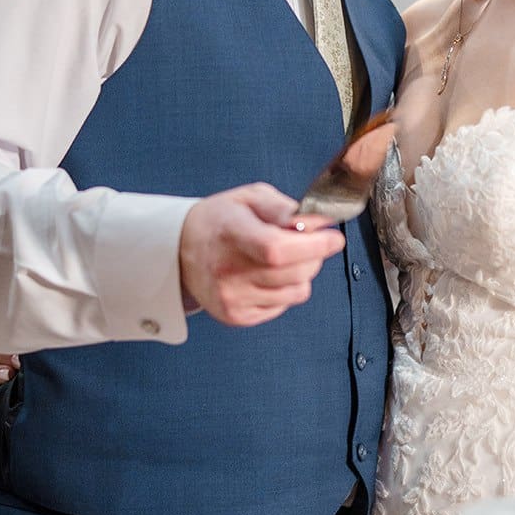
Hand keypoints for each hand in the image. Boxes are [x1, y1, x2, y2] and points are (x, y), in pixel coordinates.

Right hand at [179, 182, 345, 327]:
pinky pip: (284, 305)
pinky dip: (286, 289)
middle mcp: (227, 270)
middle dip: (315, 255)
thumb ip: (284, 208)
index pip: (277, 249)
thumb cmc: (220, 220)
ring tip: (283, 258)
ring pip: (297, 291)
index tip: (333, 238)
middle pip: (295, 272)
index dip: (313, 246)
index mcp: (230, 233)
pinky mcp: (236, 316)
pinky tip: (268, 275)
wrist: (181, 250)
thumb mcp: (249, 198)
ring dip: (302, 273)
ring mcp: (231, 298)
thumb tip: (318, 222)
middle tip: (309, 242)